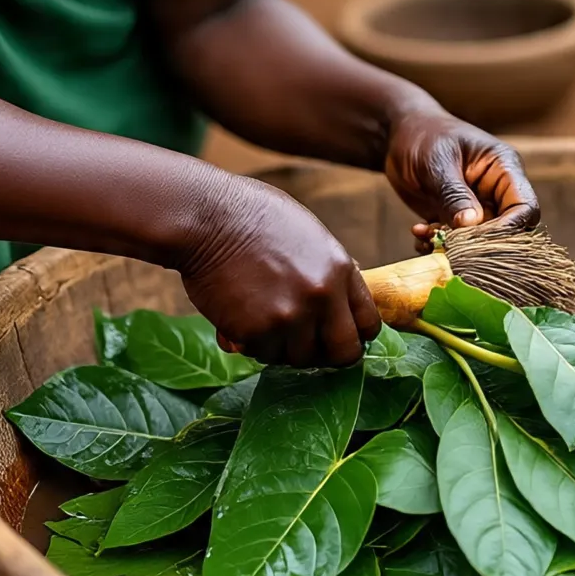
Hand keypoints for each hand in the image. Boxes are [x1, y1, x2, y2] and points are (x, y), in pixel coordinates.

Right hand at [177, 175, 381, 367]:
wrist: (206, 217)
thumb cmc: (254, 217)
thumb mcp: (310, 236)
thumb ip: (329, 272)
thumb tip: (340, 302)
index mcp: (340, 270)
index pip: (368, 324)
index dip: (355, 335)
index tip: (339, 336)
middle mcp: (322, 297)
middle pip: (343, 353)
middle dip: (328, 354)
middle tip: (308, 345)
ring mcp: (290, 317)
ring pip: (299, 358)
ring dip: (285, 347)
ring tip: (266, 320)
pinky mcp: (255, 332)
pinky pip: (264, 356)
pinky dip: (254, 345)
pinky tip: (242, 320)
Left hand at [382, 109, 539, 250]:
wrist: (400, 134)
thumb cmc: (423, 135)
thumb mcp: (437, 162)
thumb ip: (454, 194)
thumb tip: (470, 225)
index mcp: (504, 168)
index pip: (524, 207)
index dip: (508, 229)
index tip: (478, 240)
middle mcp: (496, 190)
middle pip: (505, 230)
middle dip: (477, 242)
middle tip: (446, 242)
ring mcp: (477, 206)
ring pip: (479, 241)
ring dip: (453, 245)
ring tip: (426, 233)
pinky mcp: (456, 218)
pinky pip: (457, 242)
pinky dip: (438, 245)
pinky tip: (419, 233)